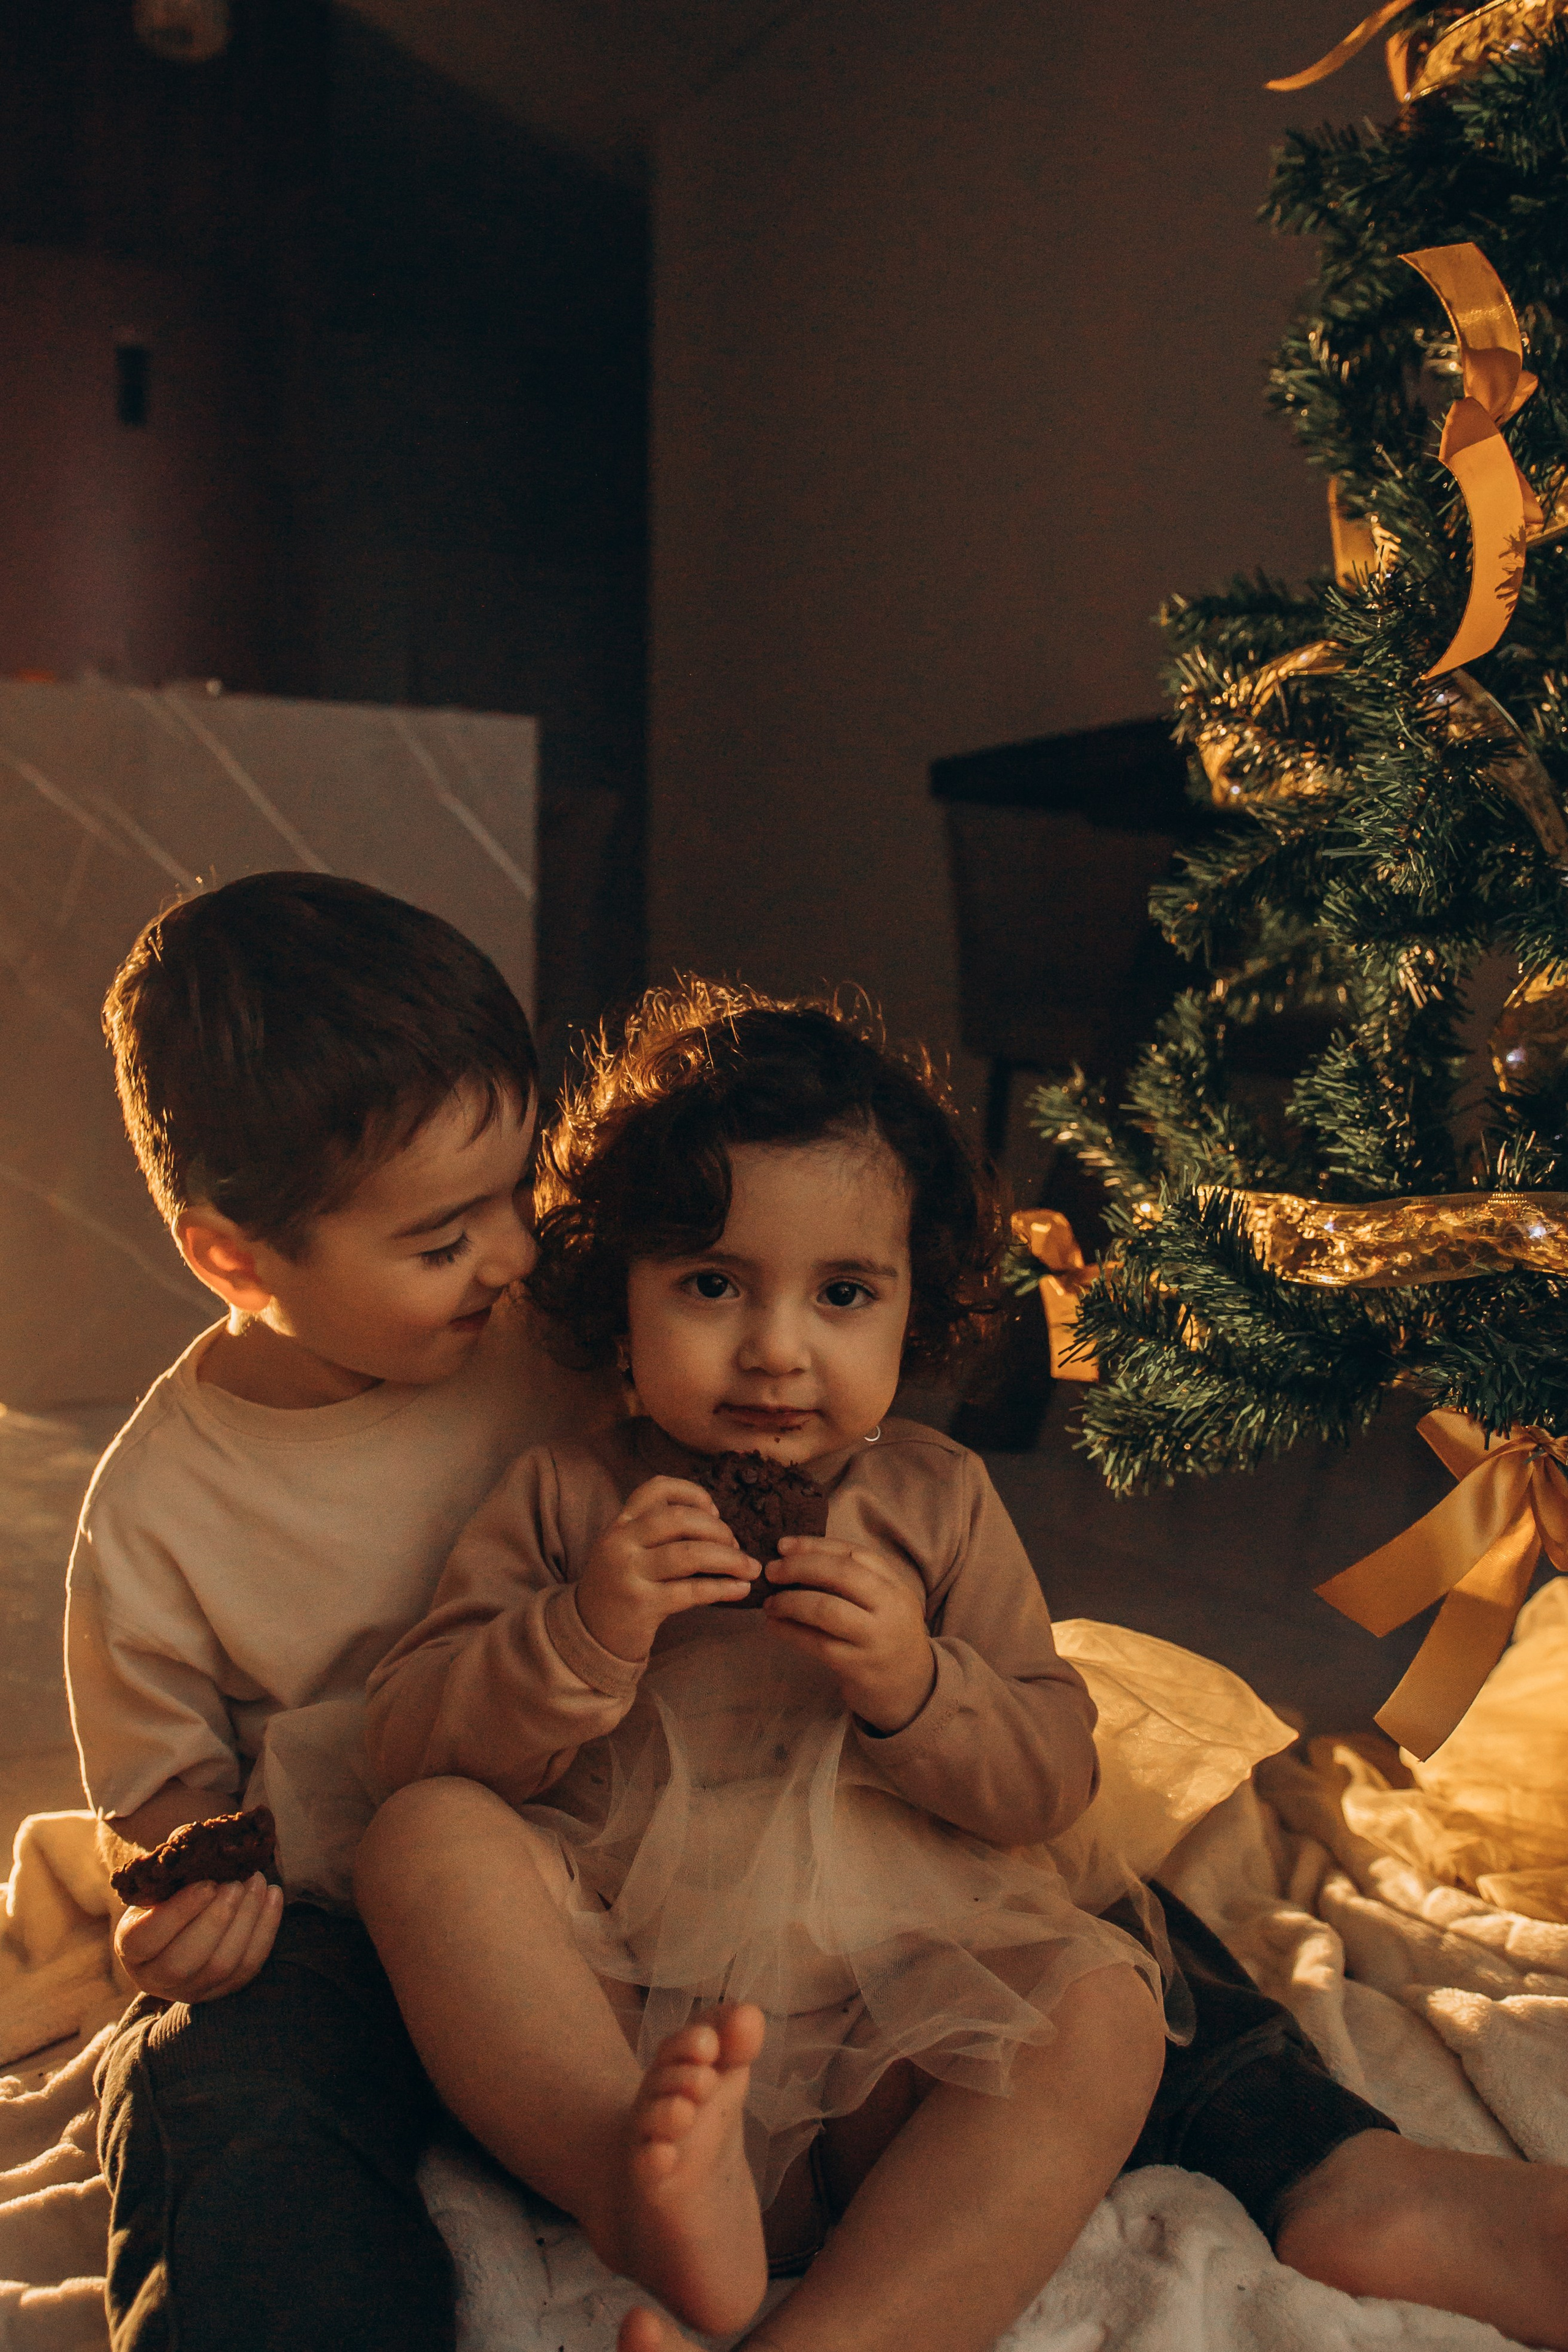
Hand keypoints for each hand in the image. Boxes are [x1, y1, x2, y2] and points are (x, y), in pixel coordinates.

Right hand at [113, 1872, 282, 2002]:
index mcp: (131, 1947)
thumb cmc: (171, 1890)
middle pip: (183, 1962)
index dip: (178, 1913)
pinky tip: (274, 1895)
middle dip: (216, 1921)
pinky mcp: (223, 1989)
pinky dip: (265, 1930)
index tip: (207, 1884)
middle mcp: (155, 1977)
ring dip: (245, 1921)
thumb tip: (199, 1840)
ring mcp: (192, 1989)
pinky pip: (248, 1967)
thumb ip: (175, 1859)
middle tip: (236, 1884)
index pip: (147, 1939)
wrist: (185, 1918)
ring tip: (258, 1881)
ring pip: (221, 1967)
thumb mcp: (163, 1876)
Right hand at [576, 1476, 758, 1660]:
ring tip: (750, 1568)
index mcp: (620, 1524)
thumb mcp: (627, 1551)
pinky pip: (691, 1591)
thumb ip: (657, 1533)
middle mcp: (621, 1543)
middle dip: (719, 1530)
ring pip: (690, 1554)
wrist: (588, 1635)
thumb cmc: (620, 1588)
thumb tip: (716, 1522)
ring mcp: (630, 1574)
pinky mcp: (642, 1605)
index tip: (715, 1511)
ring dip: (729, 1559)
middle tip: (737, 1546)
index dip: (693, 1493)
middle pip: (680, 1520)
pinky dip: (722, 1587)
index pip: (657, 1489)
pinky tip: (740, 1589)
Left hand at [763, 1538, 936, 1731]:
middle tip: (771, 1571)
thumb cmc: (886, 1637)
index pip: (854, 1553)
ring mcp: (875, 1639)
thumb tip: (794, 1558)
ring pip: (826, 1609)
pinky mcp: (859, 1667)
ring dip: (790, 1601)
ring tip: (769, 1602)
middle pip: (842, 1574)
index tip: (783, 1545)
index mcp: (896, 1586)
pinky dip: (790, 1631)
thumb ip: (854, 1581)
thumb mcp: (884, 1603)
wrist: (912, 1690)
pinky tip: (774, 1625)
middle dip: (800, 1567)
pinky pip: (817, 1643)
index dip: (815, 1545)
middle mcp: (890, 1608)